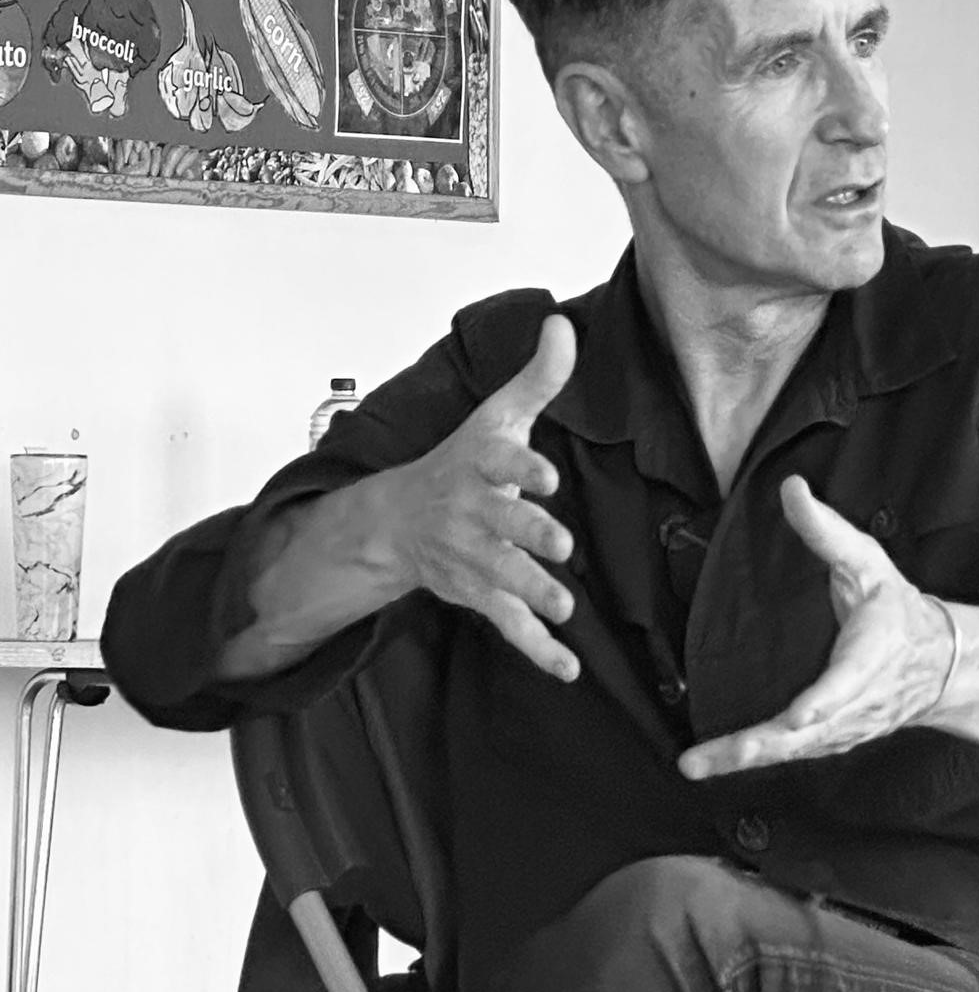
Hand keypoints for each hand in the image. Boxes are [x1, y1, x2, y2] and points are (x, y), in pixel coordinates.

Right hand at [389, 313, 581, 679]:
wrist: (398, 519)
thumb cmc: (463, 463)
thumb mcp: (497, 417)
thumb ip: (538, 378)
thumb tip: (562, 325)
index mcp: (480, 466)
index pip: (501, 462)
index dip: (522, 468)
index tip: (547, 474)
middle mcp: (474, 514)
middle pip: (504, 525)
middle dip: (529, 536)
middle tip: (560, 546)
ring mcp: (474, 558)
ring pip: (503, 578)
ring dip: (532, 593)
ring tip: (562, 607)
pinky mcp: (479, 594)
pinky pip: (508, 625)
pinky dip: (536, 649)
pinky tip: (566, 667)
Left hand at [679, 475, 955, 778]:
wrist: (938, 663)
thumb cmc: (896, 609)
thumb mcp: (868, 561)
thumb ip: (826, 529)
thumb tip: (791, 488)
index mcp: (869, 656)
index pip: (846, 682)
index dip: (824, 702)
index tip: (800, 717)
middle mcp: (858, 701)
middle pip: (808, 733)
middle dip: (762, 746)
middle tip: (719, 754)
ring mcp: (846, 727)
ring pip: (795, 751)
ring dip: (745, 759)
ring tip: (697, 765)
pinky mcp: (833, 739)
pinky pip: (793, 754)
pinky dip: (755, 762)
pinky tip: (718, 765)